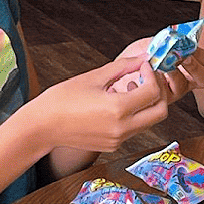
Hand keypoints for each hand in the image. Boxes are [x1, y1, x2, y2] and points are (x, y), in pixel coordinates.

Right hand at [35, 57, 171, 152]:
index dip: (153, 75)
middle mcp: (122, 128)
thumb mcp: (94, 77)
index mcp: (118, 109)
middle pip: (160, 112)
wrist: (43, 126)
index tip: (144, 66)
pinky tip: (118, 102)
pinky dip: (135, 114)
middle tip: (147, 78)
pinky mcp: (113, 145)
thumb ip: (123, 67)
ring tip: (129, 87)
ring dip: (147, 104)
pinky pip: (135, 129)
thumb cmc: (62, 100)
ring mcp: (118, 140)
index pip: (153, 92)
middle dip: (159, 92)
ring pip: (149, 121)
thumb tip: (142, 58)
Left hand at [110, 39, 203, 102]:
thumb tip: (176, 34)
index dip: (202, 54)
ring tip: (161, 64)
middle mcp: (185, 78)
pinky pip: (164, 94)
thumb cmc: (138, 56)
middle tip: (182, 58)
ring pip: (184, 86)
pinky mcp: (160, 99)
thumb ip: (166, 39)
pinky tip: (147, 74)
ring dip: (173, 72)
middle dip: (195, 67)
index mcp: (188, 62)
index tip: (189, 46)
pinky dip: (157, 81)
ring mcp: (173, 91)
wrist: (119, 70)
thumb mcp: (153, 42)